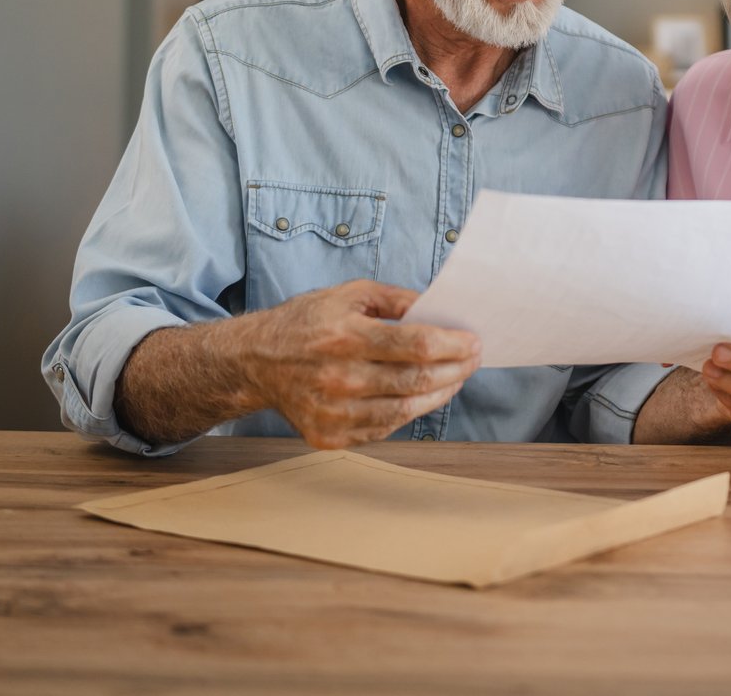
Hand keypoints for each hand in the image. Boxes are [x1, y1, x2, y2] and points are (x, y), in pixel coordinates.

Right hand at [248, 280, 481, 449]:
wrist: (256, 360)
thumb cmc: (307, 322)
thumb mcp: (349, 294)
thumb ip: (396, 299)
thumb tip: (439, 311)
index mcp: (344, 336)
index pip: (415, 345)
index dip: (452, 345)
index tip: (474, 342)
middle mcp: (338, 377)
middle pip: (416, 380)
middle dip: (455, 369)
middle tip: (472, 359)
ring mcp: (332, 412)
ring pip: (405, 410)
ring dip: (440, 393)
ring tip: (455, 378)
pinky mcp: (328, 435)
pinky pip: (384, 429)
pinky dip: (410, 412)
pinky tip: (422, 396)